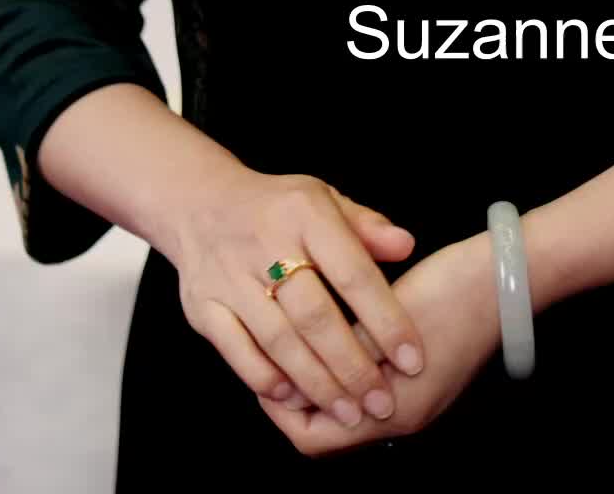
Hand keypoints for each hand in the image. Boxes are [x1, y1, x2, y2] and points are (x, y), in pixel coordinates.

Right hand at [170, 163, 425, 430]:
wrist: (199, 202)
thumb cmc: (279, 208)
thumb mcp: (324, 199)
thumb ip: (365, 226)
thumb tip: (406, 246)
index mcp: (305, 214)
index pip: (353, 272)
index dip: (386, 319)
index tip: (413, 358)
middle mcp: (265, 244)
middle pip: (314, 315)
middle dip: (352, 366)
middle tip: (381, 403)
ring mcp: (229, 277)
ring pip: (278, 339)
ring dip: (316, 383)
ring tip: (349, 414)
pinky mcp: (202, 305)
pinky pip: (235, 350)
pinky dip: (264, 377)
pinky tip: (293, 399)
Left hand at [258, 231, 500, 455]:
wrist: (506, 280)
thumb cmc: (446, 294)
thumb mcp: (382, 318)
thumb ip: (338, 348)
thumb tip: (291, 362)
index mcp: (392, 415)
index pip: (311, 438)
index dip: (278, 409)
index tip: (262, 369)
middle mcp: (403, 420)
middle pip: (327, 432)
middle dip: (297, 401)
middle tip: (275, 358)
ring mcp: (418, 403)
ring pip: (348, 413)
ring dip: (322, 387)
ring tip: (298, 346)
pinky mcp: (426, 382)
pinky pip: (371, 394)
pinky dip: (346, 376)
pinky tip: (335, 339)